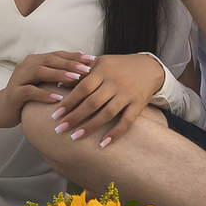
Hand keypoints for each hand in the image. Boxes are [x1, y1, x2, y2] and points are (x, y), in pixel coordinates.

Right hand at [0, 51, 95, 128]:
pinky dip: (44, 94)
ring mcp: (19, 78)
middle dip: (70, 64)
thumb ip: (58, 75)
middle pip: (50, 60)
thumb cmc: (28, 96)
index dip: (74, 56)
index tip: (92, 60)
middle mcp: (26, 65)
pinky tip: (57, 98)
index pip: (57, 55)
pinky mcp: (14, 93)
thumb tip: (84, 72)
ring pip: (40, 72)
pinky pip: (30, 91)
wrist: (2, 109)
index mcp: (35, 61)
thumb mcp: (44, 83)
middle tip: (87, 69)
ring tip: (75, 79)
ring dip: (59, 75)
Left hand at [48, 53, 164, 147]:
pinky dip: (115, 133)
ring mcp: (127, 94)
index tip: (56, 114)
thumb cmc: (119, 66)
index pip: (82, 87)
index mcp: (103, 71)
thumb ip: (81, 73)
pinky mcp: (138, 104)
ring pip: (107, 113)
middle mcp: (115, 82)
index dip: (69, 102)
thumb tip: (59, 84)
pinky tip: (103, 143)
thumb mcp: (100, 62)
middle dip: (74, 117)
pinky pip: (127, 121)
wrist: (149, 67)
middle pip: (92, 102)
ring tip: (75, 137)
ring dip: (90, 126)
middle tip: (59, 129)